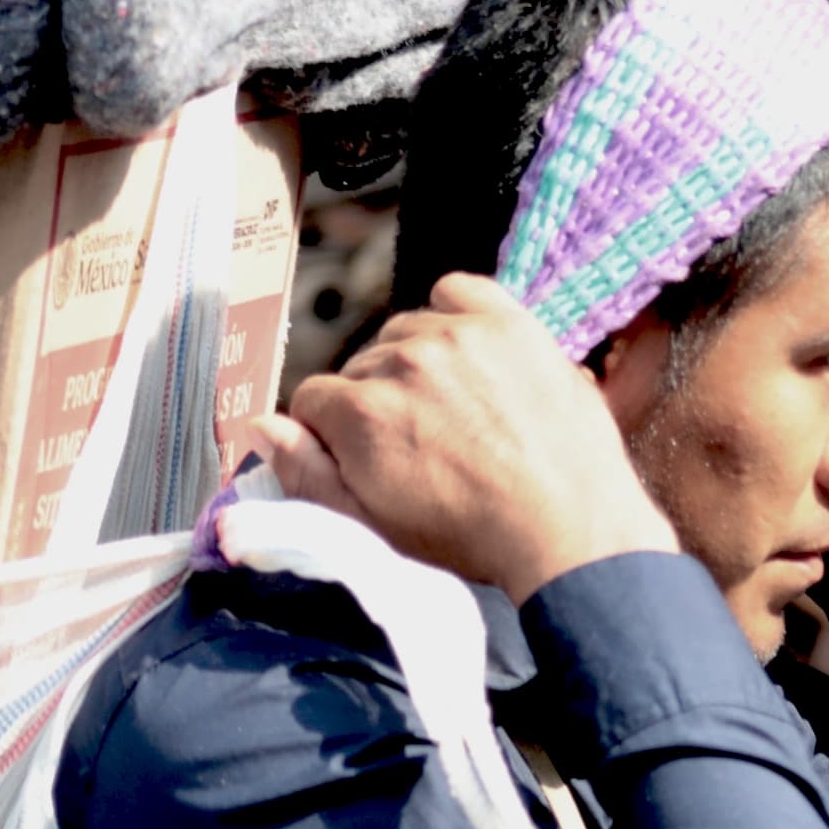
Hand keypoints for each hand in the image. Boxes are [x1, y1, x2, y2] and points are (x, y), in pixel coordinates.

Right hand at [242, 274, 678, 601]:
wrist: (570, 528)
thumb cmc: (471, 538)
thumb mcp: (372, 525)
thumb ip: (306, 473)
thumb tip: (259, 426)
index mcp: (358, 412)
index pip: (313, 400)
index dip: (336, 435)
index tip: (372, 460)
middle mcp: (399, 360)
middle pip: (362, 368)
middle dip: (378, 402)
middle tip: (422, 446)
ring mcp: (455, 333)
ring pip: (406, 333)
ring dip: (417, 363)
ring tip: (455, 411)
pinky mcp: (507, 321)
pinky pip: (457, 290)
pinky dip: (456, 314)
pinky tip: (471, 356)